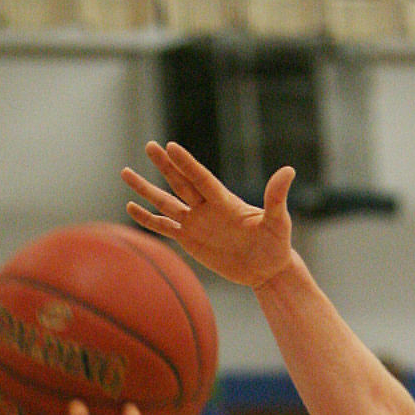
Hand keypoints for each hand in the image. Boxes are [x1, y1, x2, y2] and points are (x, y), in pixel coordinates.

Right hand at [122, 141, 295, 289]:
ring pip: (166, 202)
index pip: (201, 179)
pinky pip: (165, 227)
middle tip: (149, 146)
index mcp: (225, 201)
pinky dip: (148, 219)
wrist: (267, 269)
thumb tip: (288, 170)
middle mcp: (207, 208)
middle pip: (181, 183)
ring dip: (146, 189)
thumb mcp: (279, 222)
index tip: (170, 147)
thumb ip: (277, 197)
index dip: (186, 164)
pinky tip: (131, 207)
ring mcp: (196, 222)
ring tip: (125, 172)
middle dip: (164, 165)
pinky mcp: (190, 240)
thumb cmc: (277, 245)